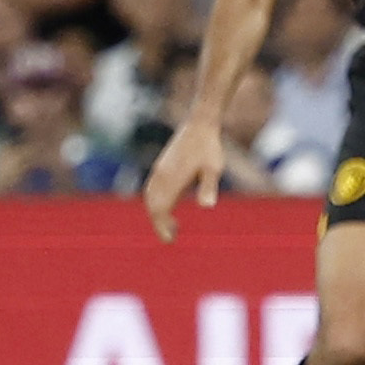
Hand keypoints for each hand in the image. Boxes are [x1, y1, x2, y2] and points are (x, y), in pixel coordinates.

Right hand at [141, 113, 223, 239]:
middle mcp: (161, 175)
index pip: (160, 208)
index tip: (170, 240)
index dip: (162, 226)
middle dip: (158, 223)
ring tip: (172, 225)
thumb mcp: (214, 168)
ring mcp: (160, 169)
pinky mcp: (162, 165)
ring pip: (150, 197)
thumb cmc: (209, 147)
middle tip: (171, 238)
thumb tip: (207, 206)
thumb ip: (209, 186)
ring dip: (156, 212)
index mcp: (172, 178)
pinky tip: (170, 205)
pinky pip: (153, 188)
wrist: (200, 124)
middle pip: (152, 205)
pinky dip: (156, 201)